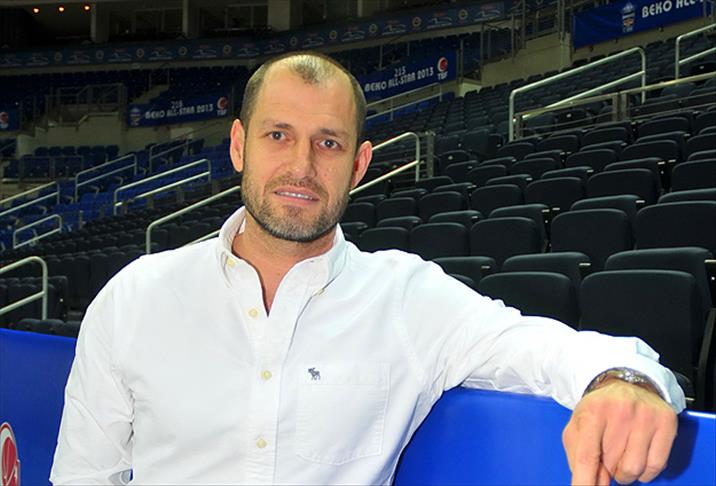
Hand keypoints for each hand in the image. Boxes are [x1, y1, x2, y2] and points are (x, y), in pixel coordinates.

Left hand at [562, 379, 677, 484]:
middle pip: (611, 465)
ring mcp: (645, 416)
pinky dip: (645, 471)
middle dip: (606, 468)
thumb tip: (591, 483)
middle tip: (607, 453)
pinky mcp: (666, 422)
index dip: (584, 481)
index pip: (587, 456)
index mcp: (593, 411)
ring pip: (634, 469)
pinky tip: (638, 456)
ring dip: (625, 472)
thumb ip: (578, 455)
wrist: (626, 383)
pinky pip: (656, 466)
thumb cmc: (599, 410)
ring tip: (621, 455)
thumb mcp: (579, 425)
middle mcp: (620, 411)